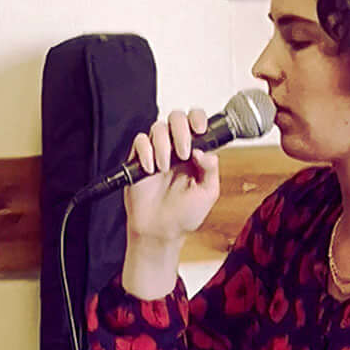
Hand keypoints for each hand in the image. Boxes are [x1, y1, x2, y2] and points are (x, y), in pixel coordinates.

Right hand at [120, 108, 226, 252]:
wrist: (160, 232)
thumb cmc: (185, 215)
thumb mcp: (207, 194)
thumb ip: (211, 170)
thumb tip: (204, 151)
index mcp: (195, 152)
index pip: (196, 122)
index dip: (198, 119)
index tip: (200, 130)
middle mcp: (176, 148)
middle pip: (176, 117)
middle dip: (181, 130)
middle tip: (183, 153)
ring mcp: (157, 152)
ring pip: (157, 127)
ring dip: (163, 145)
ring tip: (165, 168)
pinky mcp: (138, 160)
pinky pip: (139, 141)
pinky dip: (145, 152)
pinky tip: (150, 170)